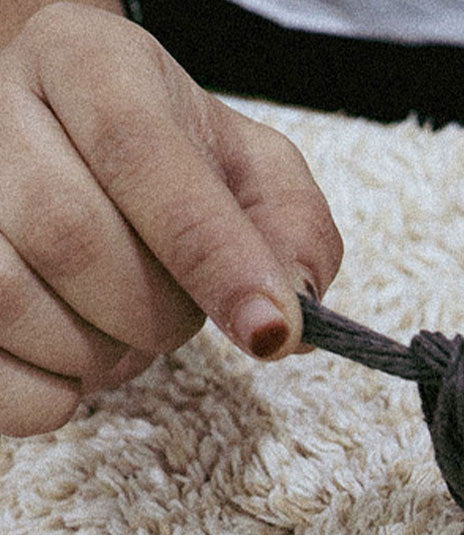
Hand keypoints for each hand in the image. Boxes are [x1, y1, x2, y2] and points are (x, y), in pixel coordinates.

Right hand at [0, 2, 341, 435]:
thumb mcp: (258, 175)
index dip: (214, 257)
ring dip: (97, 352)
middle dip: (155, 312)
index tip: (272, 331)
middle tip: (179, 315)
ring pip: (9, 300)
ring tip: (123, 331)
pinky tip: (78, 368)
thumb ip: (293, 234)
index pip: (142, 155)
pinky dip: (45, 396)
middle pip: (71, 236)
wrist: (82, 148)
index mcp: (93, 67)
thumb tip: (290, 317)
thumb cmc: (181, 166)